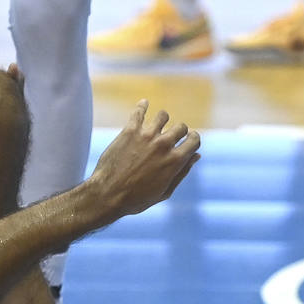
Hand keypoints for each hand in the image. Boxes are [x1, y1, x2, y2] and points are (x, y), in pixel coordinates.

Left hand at [88, 100, 200, 215]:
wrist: (107, 195)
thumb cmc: (137, 199)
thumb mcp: (165, 191)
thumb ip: (182, 172)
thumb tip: (196, 156)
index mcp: (176, 160)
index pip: (194, 140)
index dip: (192, 140)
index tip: (187, 142)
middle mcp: (164, 145)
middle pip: (180, 127)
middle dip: (178, 132)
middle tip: (169, 138)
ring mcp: (147, 136)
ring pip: (163, 115)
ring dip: (162, 120)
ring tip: (156, 125)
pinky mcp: (129, 131)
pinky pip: (139, 112)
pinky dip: (142, 106)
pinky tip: (143, 104)